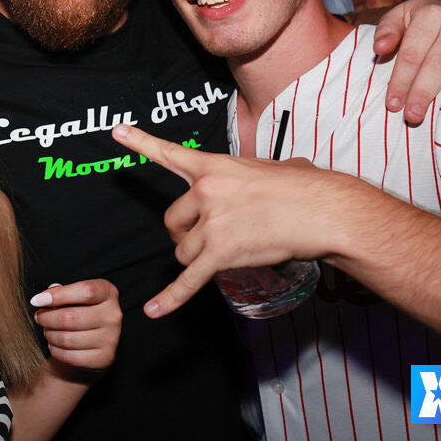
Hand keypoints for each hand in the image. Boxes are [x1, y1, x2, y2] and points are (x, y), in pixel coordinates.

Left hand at [30, 279, 120, 377]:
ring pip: (67, 338)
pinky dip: (55, 350)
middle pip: (71, 317)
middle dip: (47, 318)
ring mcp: (111, 338)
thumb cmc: (81, 312)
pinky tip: (54, 344)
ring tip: (46, 330)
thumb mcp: (74, 296)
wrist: (94, 342)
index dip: (59, 295)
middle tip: (39, 317)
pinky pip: (70, 356)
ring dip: (50, 334)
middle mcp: (113, 315)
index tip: (37, 301)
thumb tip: (42, 298)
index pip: (86, 291)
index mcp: (108, 293)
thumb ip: (60, 293)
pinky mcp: (105, 358)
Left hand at [111, 124, 369, 318]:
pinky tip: (154, 309)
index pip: (171, 154)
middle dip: (185, 234)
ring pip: (183, 252)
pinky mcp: (219, 254)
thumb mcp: (272, 167)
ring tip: (228, 252)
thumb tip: (281, 174)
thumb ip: (255, 174)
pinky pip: (189, 280)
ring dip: (198, 258)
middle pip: (173, 221)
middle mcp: (204, 192)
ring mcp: (210, 223)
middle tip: (208, 237)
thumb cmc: (306, 188)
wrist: (322, 211)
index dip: (141, 142)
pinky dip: (171, 298)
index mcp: (214, 167)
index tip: (117, 132)